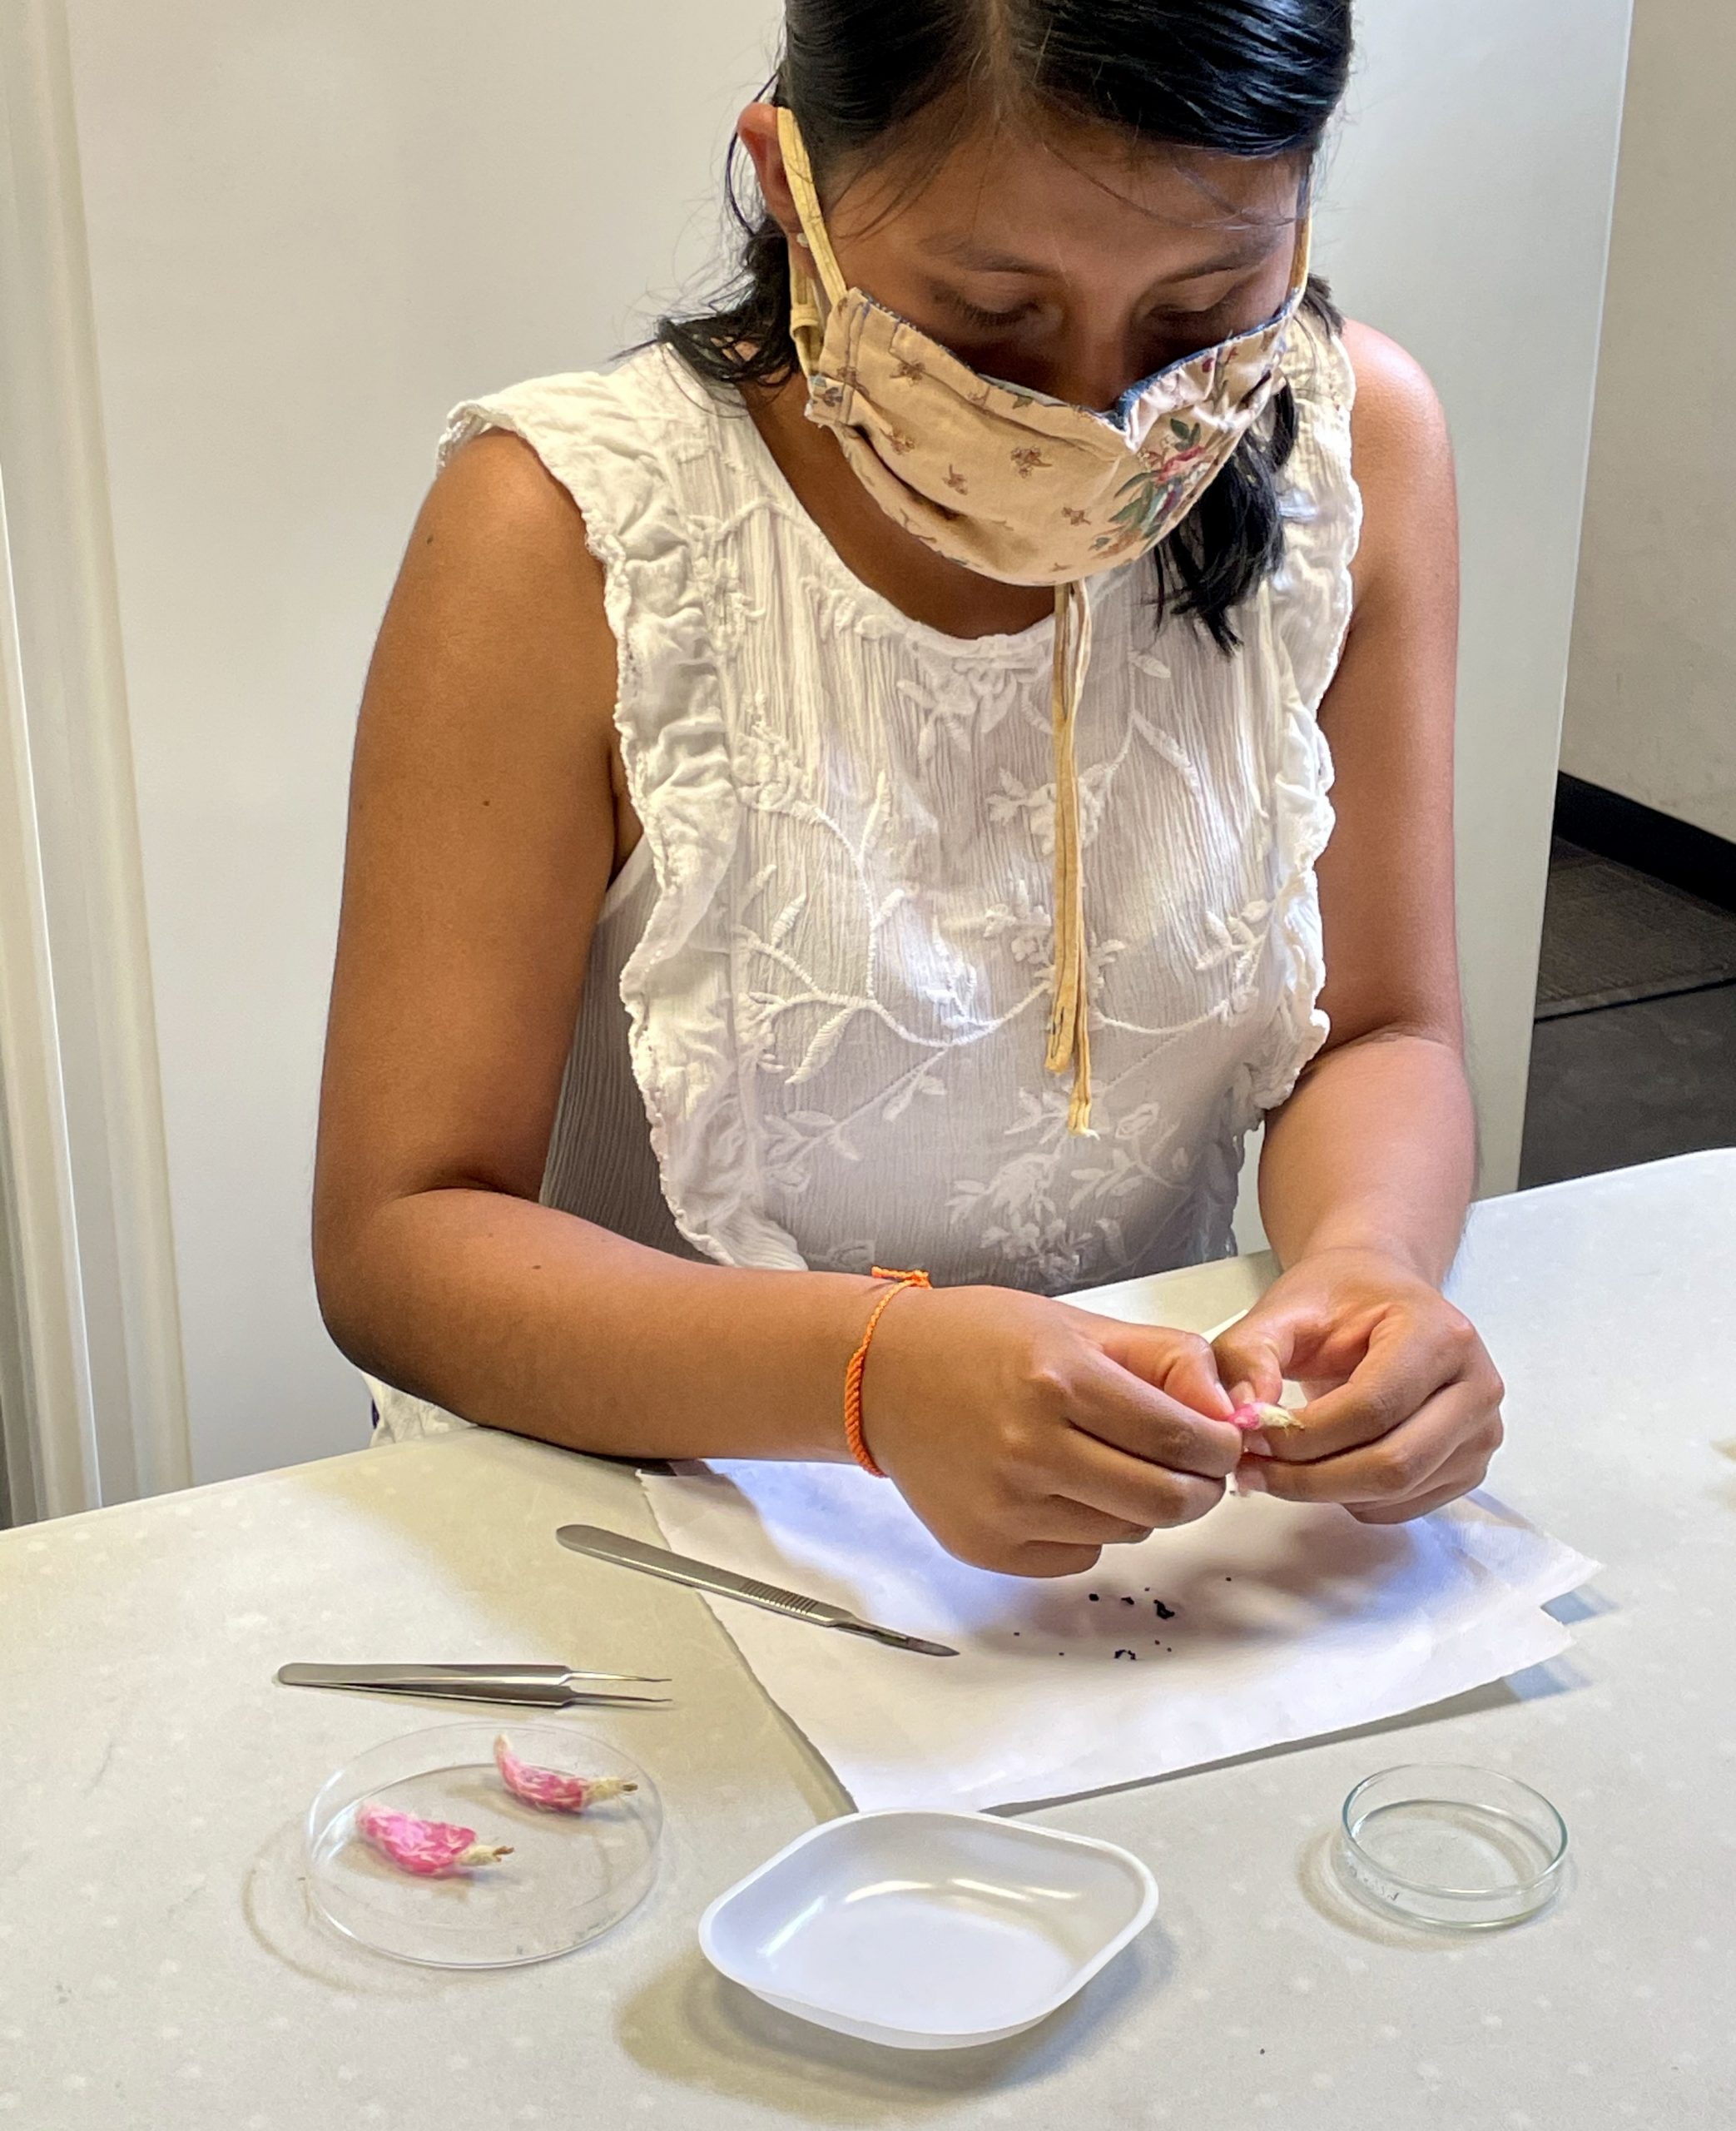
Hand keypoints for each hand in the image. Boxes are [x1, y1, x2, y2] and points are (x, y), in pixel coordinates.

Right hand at [860, 1286, 1244, 1576]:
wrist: (881, 1376)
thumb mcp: (1080, 1326)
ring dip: (1140, 1505)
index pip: (1181, 1438)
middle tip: (1191, 1467)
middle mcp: (1029, 1449)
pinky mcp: (987, 1547)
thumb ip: (1167, 1362)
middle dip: (1198, 1487)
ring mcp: (1005, 1506)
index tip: (1222, 1440)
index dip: (1221, 1446)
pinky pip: (1079, 1556)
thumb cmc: (981, 1340)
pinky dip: (1090, 1529)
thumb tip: (1231, 1415)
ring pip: (1127, 1532)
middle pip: (1166, 1501)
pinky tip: (1060, 1486)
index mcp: (1059, 1380)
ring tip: (1107, 1462)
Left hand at [1211, 1248, 1503, 1522]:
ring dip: (1324, 1491)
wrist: (1382, 1295)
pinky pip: (1403, 1506)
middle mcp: (1476, 1384)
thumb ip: (1248, 1354)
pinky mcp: (1469, 1466)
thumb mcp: (1281, 1309)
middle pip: (1393, 1462)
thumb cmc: (1339, 1299)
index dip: (1304, 1435)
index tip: (1249, 1436)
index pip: (1372, 1408)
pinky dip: (1351, 1499)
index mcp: (1440, 1334)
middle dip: (1310, 1477)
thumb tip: (1243, 1417)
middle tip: (1252, 1467)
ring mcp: (1481, 1431)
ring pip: (1397, 1492)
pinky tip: (1320, 1465)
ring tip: (1275, 1463)